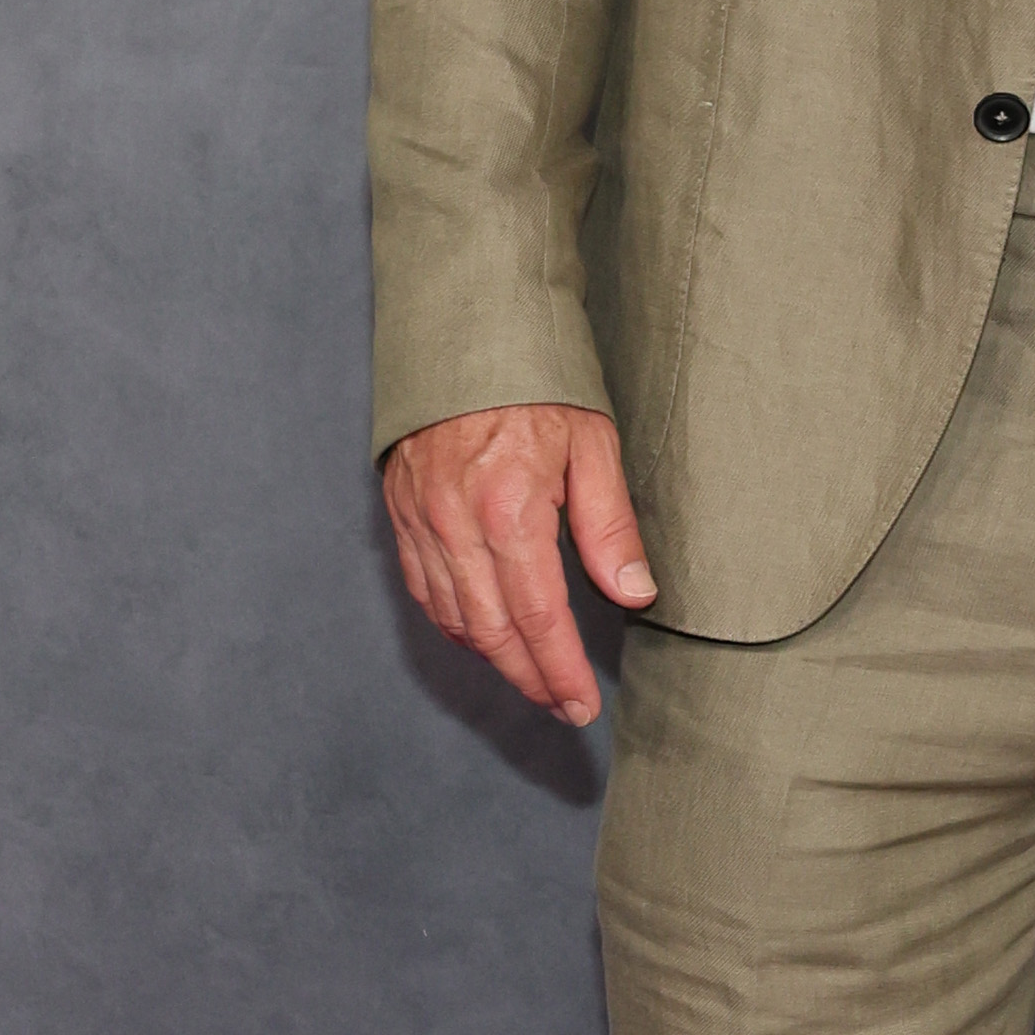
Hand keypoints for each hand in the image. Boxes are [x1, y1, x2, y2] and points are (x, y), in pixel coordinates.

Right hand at [383, 404, 653, 728]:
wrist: (462, 329)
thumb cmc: (536, 383)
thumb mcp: (593, 445)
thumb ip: (611, 526)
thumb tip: (634, 594)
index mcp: (509, 509)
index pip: (539, 618)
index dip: (561, 671)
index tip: (582, 704)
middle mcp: (456, 524)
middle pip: (492, 631)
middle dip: (530, 678)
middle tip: (562, 705)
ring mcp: (421, 520)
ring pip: (453, 618)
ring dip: (493, 657)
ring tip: (533, 676)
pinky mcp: (400, 513)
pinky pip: (423, 589)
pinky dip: (453, 623)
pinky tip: (483, 634)